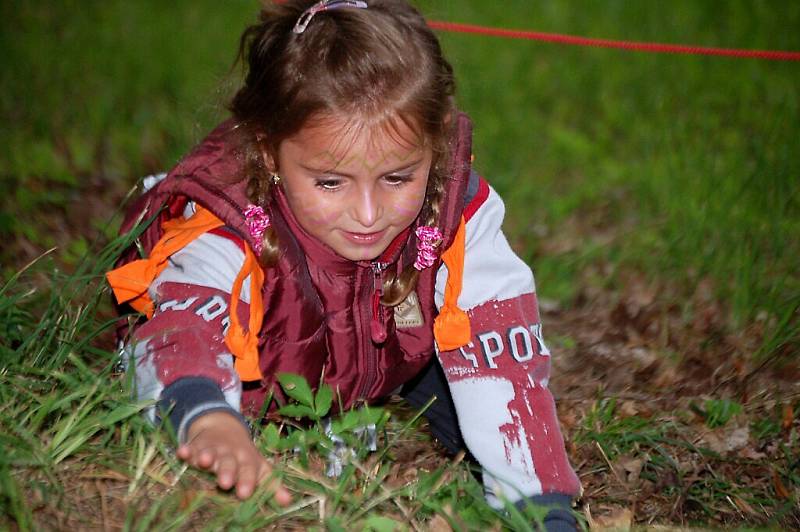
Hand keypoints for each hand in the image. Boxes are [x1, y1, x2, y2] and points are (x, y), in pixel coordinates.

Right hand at [176, 411, 291, 503]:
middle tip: (225, 483)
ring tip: (204, 461)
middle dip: (227, 471)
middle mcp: (230, 454)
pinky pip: (191, 447)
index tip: (245, 493)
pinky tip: (182, 452)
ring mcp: (213, 449)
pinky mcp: (196, 445)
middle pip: (229, 462)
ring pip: (210, 453)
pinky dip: (187, 449)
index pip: (249, 470)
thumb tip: (288, 502)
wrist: (224, 428)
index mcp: (247, 460)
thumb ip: (271, 485)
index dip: (248, 481)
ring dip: (207, 456)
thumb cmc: (244, 457)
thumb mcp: (259, 468)